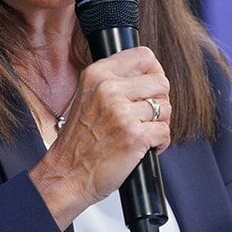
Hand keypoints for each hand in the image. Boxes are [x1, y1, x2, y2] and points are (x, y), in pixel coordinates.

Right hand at [30, 47, 171, 229]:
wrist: (66, 176)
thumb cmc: (78, 142)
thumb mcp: (87, 97)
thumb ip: (113, 81)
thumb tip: (149, 74)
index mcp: (97, 75)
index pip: (143, 56)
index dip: (155, 71)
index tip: (152, 87)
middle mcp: (108, 89)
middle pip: (161, 82)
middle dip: (159, 101)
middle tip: (146, 116)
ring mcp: (121, 112)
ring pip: (165, 108)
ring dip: (159, 124)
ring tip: (142, 133)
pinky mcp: (134, 136)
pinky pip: (165, 131)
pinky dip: (160, 143)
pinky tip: (144, 148)